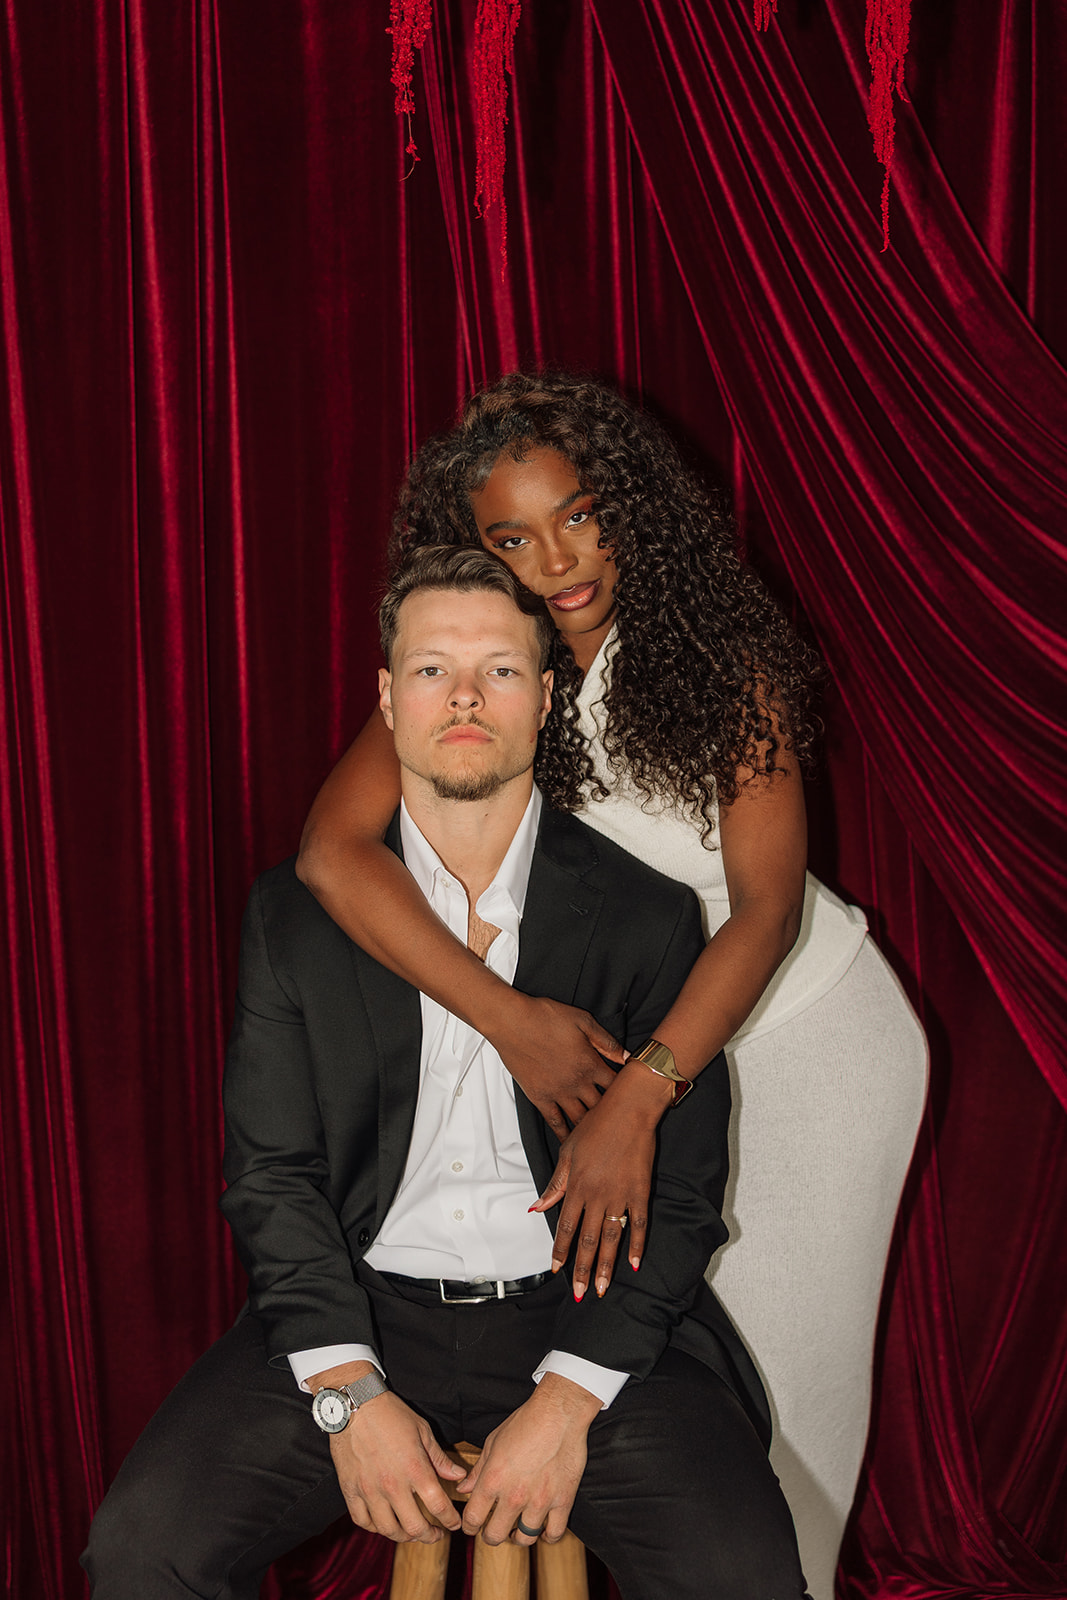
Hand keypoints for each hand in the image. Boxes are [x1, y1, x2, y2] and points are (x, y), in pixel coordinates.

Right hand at [329, 1391, 465, 1542]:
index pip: (439, 1506)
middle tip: (435, 1535)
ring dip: (403, 1537)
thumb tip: (459, 1477)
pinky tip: (383, 1523)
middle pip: (414, 1527)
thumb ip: (439, 1459)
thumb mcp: (422, 1431)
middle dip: (429, 1536)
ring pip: (387, 1530)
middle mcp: (392, 1485)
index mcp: (415, 1469)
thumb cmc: (391, 1414)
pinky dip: (374, 1528)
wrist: (355, 1404)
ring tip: (410, 1533)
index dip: (450, 1520)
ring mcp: (369, 1490)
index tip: (454, 1524)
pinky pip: (362, 1521)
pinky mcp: (350, 1490)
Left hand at [459, 1375, 599, 1545]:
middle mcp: (514, 1496)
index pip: (472, 1519)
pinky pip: (554, 1533)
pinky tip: (543, 1530)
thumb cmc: (524, 1422)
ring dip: (518, 1537)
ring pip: (524, 1539)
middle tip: (494, 1529)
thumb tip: (463, 1488)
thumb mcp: (493, 1442)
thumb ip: (478, 1469)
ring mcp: (539, 1501)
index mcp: (492, 1480)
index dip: (469, 1527)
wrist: (558, 1413)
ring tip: (518, 1529)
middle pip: (495, 1536)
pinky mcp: (562, 1501)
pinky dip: (547, 1536)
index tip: (472, 1526)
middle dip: (490, 1536)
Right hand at [491, 994, 624, 1141]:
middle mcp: (576, 1083)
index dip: (629, 1093)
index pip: (618, 1086)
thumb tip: (627, 1055)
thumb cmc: (544, 1017)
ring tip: (603, 1136)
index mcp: (590, 1064)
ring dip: (593, 1128)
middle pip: (603, 1108)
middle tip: (623, 1123)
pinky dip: (565, 1134)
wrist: (511, 1022)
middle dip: (614, 1115)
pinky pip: (555, 1122)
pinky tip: (571, 1141)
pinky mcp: (539, 1098)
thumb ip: (606, 1041)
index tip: (634, 1099)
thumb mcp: (583, 1021)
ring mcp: (557, 1093)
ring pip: (582, 1119)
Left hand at [533, 1059, 671, 1294]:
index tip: (557, 1270)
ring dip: (605, 1265)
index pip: (565, 1226)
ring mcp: (620, 1195)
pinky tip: (634, 1264)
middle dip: (581, 1269)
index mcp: (576, 1185)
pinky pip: (639, 1224)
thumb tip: (537, 1206)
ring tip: (601, 1288)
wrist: (629, 1108)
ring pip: (611, 1238)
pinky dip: (637, 1245)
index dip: (560, 1250)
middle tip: (579, 1293)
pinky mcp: (641, 1192)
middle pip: (587, 1239)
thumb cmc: (597, 1124)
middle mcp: (597, 1195)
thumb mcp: (568, 1151)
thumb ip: (555, 1183)